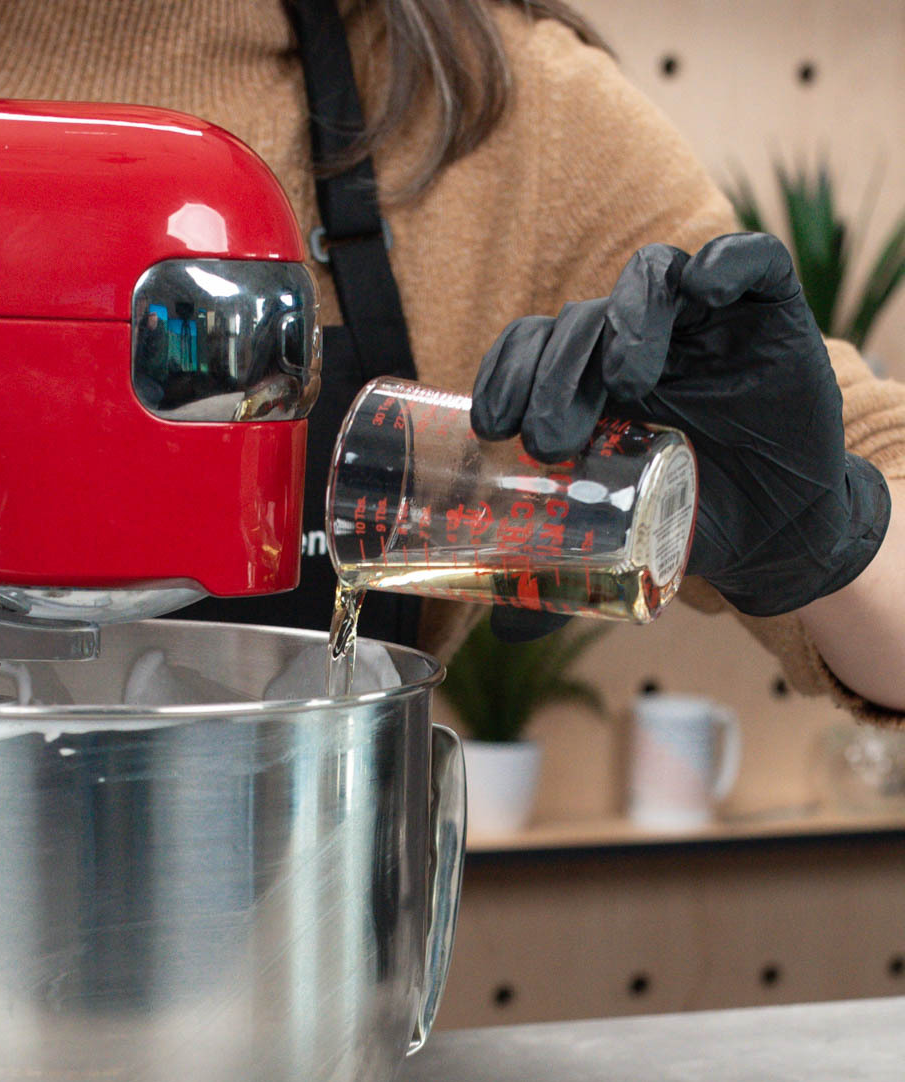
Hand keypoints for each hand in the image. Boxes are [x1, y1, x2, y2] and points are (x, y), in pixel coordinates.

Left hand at [472, 232, 890, 635]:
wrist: (776, 531)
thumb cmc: (688, 520)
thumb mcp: (618, 546)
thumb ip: (563, 573)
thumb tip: (501, 634)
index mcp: (584, 380)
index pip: (530, 347)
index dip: (506, 371)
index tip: (492, 424)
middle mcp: (632, 339)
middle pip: (578, 321)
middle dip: (555, 371)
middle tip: (549, 436)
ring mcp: (697, 319)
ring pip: (648, 281)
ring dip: (626, 321)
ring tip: (623, 381)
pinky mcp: (765, 308)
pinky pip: (748, 261)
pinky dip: (726, 265)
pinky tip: (707, 290)